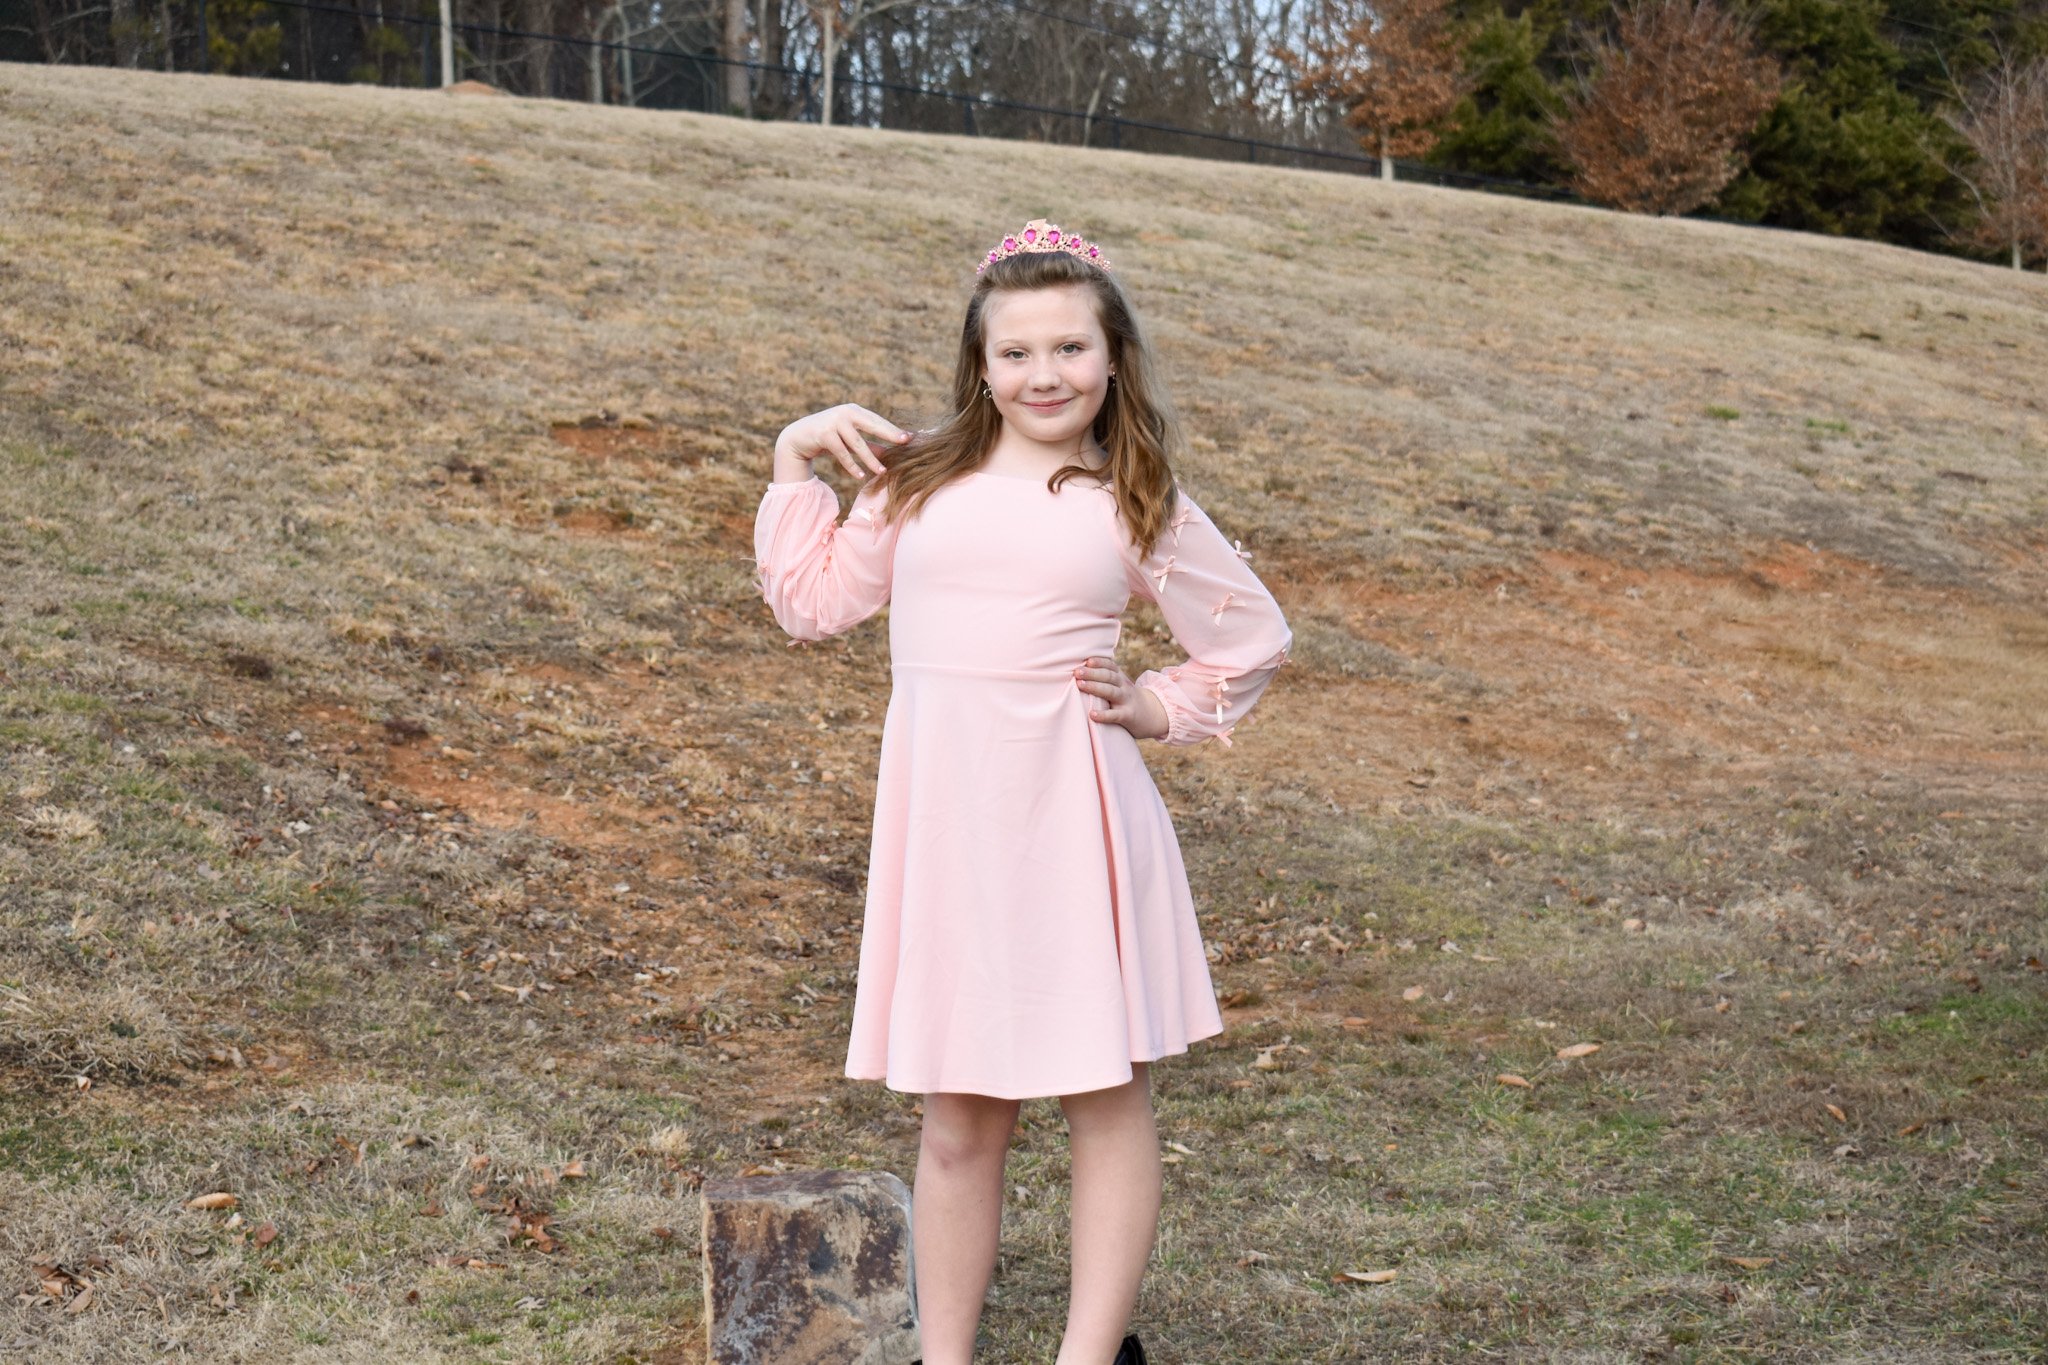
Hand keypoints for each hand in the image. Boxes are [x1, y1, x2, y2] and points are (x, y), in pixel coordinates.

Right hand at [774, 403, 914, 480]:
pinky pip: (842, 452)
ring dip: (870, 458)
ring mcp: (833, 422)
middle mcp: (845, 413)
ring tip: (882, 471)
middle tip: (905, 442)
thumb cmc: (828, 437)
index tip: (910, 437)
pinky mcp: (823, 434)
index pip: (877, 421)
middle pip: (872, 425)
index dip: (893, 429)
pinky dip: (852, 465)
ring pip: (857, 443)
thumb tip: (890, 454)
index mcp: (854, 411)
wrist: (798, 437)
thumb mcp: (850, 440)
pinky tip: (861, 475)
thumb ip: (868, 444)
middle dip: (889, 434)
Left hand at [1072, 656, 1169, 739]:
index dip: (1099, 662)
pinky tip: (1092, 714)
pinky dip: (1104, 715)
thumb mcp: (1121, 686)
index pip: (1110, 666)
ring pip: (1111, 691)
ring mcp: (1126, 700)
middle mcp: (1124, 687)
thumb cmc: (1127, 699)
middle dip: (1092, 673)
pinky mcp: (1128, 716)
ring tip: (1080, 685)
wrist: (1153, 715)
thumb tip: (1080, 670)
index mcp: (1120, 678)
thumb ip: (1106, 679)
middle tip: (1077, 672)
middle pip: (1108, 676)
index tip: (1086, 661)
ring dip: (1095, 687)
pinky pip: (1115, 715)